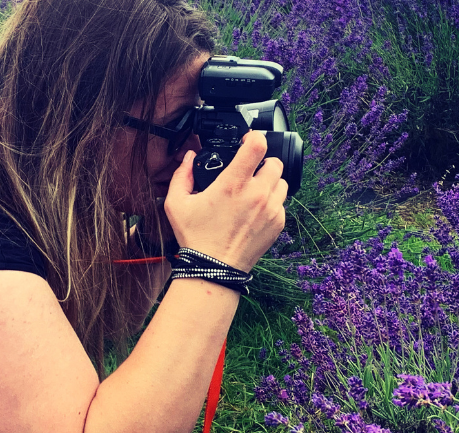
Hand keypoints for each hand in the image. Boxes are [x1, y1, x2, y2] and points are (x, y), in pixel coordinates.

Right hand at [162, 131, 287, 271]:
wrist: (213, 269)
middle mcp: (257, 194)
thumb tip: (188, 157)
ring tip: (252, 194)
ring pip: (281, 182)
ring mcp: (271, 209)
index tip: (247, 142)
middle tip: (248, 174)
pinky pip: (281, 204)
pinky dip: (271, 204)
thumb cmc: (196, 238)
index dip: (254, 138)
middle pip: (275, 162)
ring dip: (269, 183)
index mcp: (233, 184)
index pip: (258, 145)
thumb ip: (181, 175)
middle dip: (262, 164)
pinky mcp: (278, 224)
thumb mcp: (176, 204)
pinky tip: (254, 212)